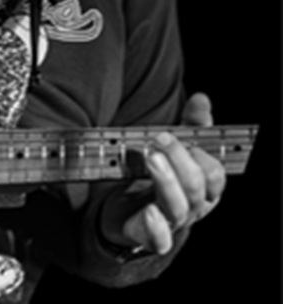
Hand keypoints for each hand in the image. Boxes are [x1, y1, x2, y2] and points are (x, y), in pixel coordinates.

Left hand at [103, 92, 226, 255]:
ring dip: (166, 181)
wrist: (125, 214)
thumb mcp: (174, 150)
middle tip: (159, 139)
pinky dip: (157, 227)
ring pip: (179, 207)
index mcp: (204, 187)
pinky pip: (160, 239)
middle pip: (197, 188)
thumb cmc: (158, 179)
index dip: (200, 155)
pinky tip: (149, 211)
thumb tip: (201, 99)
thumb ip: (191, 126)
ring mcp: (173, 223)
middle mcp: (193, 207)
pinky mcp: (149, 236)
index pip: (214, 174)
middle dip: (181, 161)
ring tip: (151, 158)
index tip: (177, 135)